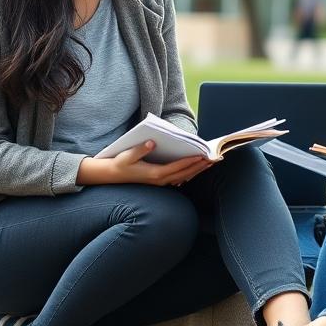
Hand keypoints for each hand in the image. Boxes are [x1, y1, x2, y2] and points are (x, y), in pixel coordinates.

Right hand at [78, 141, 212, 186]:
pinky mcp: (160, 181)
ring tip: (209, 163)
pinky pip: (179, 178)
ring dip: (196, 170)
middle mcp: (160, 180)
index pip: (177, 168)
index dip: (191, 161)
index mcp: (155, 173)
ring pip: (183, 178)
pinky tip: (196, 168)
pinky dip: (189, 173)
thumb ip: (140, 149)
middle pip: (184, 174)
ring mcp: (161, 182)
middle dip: (199, 166)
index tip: (202, 156)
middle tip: (212, 159)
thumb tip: (152, 143)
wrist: (112, 175)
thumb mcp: (127, 155)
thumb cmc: (120, 163)